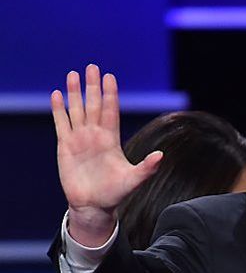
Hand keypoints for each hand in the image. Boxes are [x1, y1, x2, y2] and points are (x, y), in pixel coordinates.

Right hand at [51, 64, 162, 245]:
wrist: (93, 205)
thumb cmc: (115, 193)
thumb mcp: (134, 180)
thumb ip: (147, 168)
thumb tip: (161, 156)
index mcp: (111, 140)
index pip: (110, 111)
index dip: (110, 95)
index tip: (110, 78)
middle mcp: (95, 135)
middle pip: (93, 105)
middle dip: (92, 86)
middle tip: (92, 67)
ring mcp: (80, 139)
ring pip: (76, 110)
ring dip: (74, 93)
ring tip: (73, 74)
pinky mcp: (65, 146)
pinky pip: (61, 123)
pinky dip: (59, 110)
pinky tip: (57, 94)